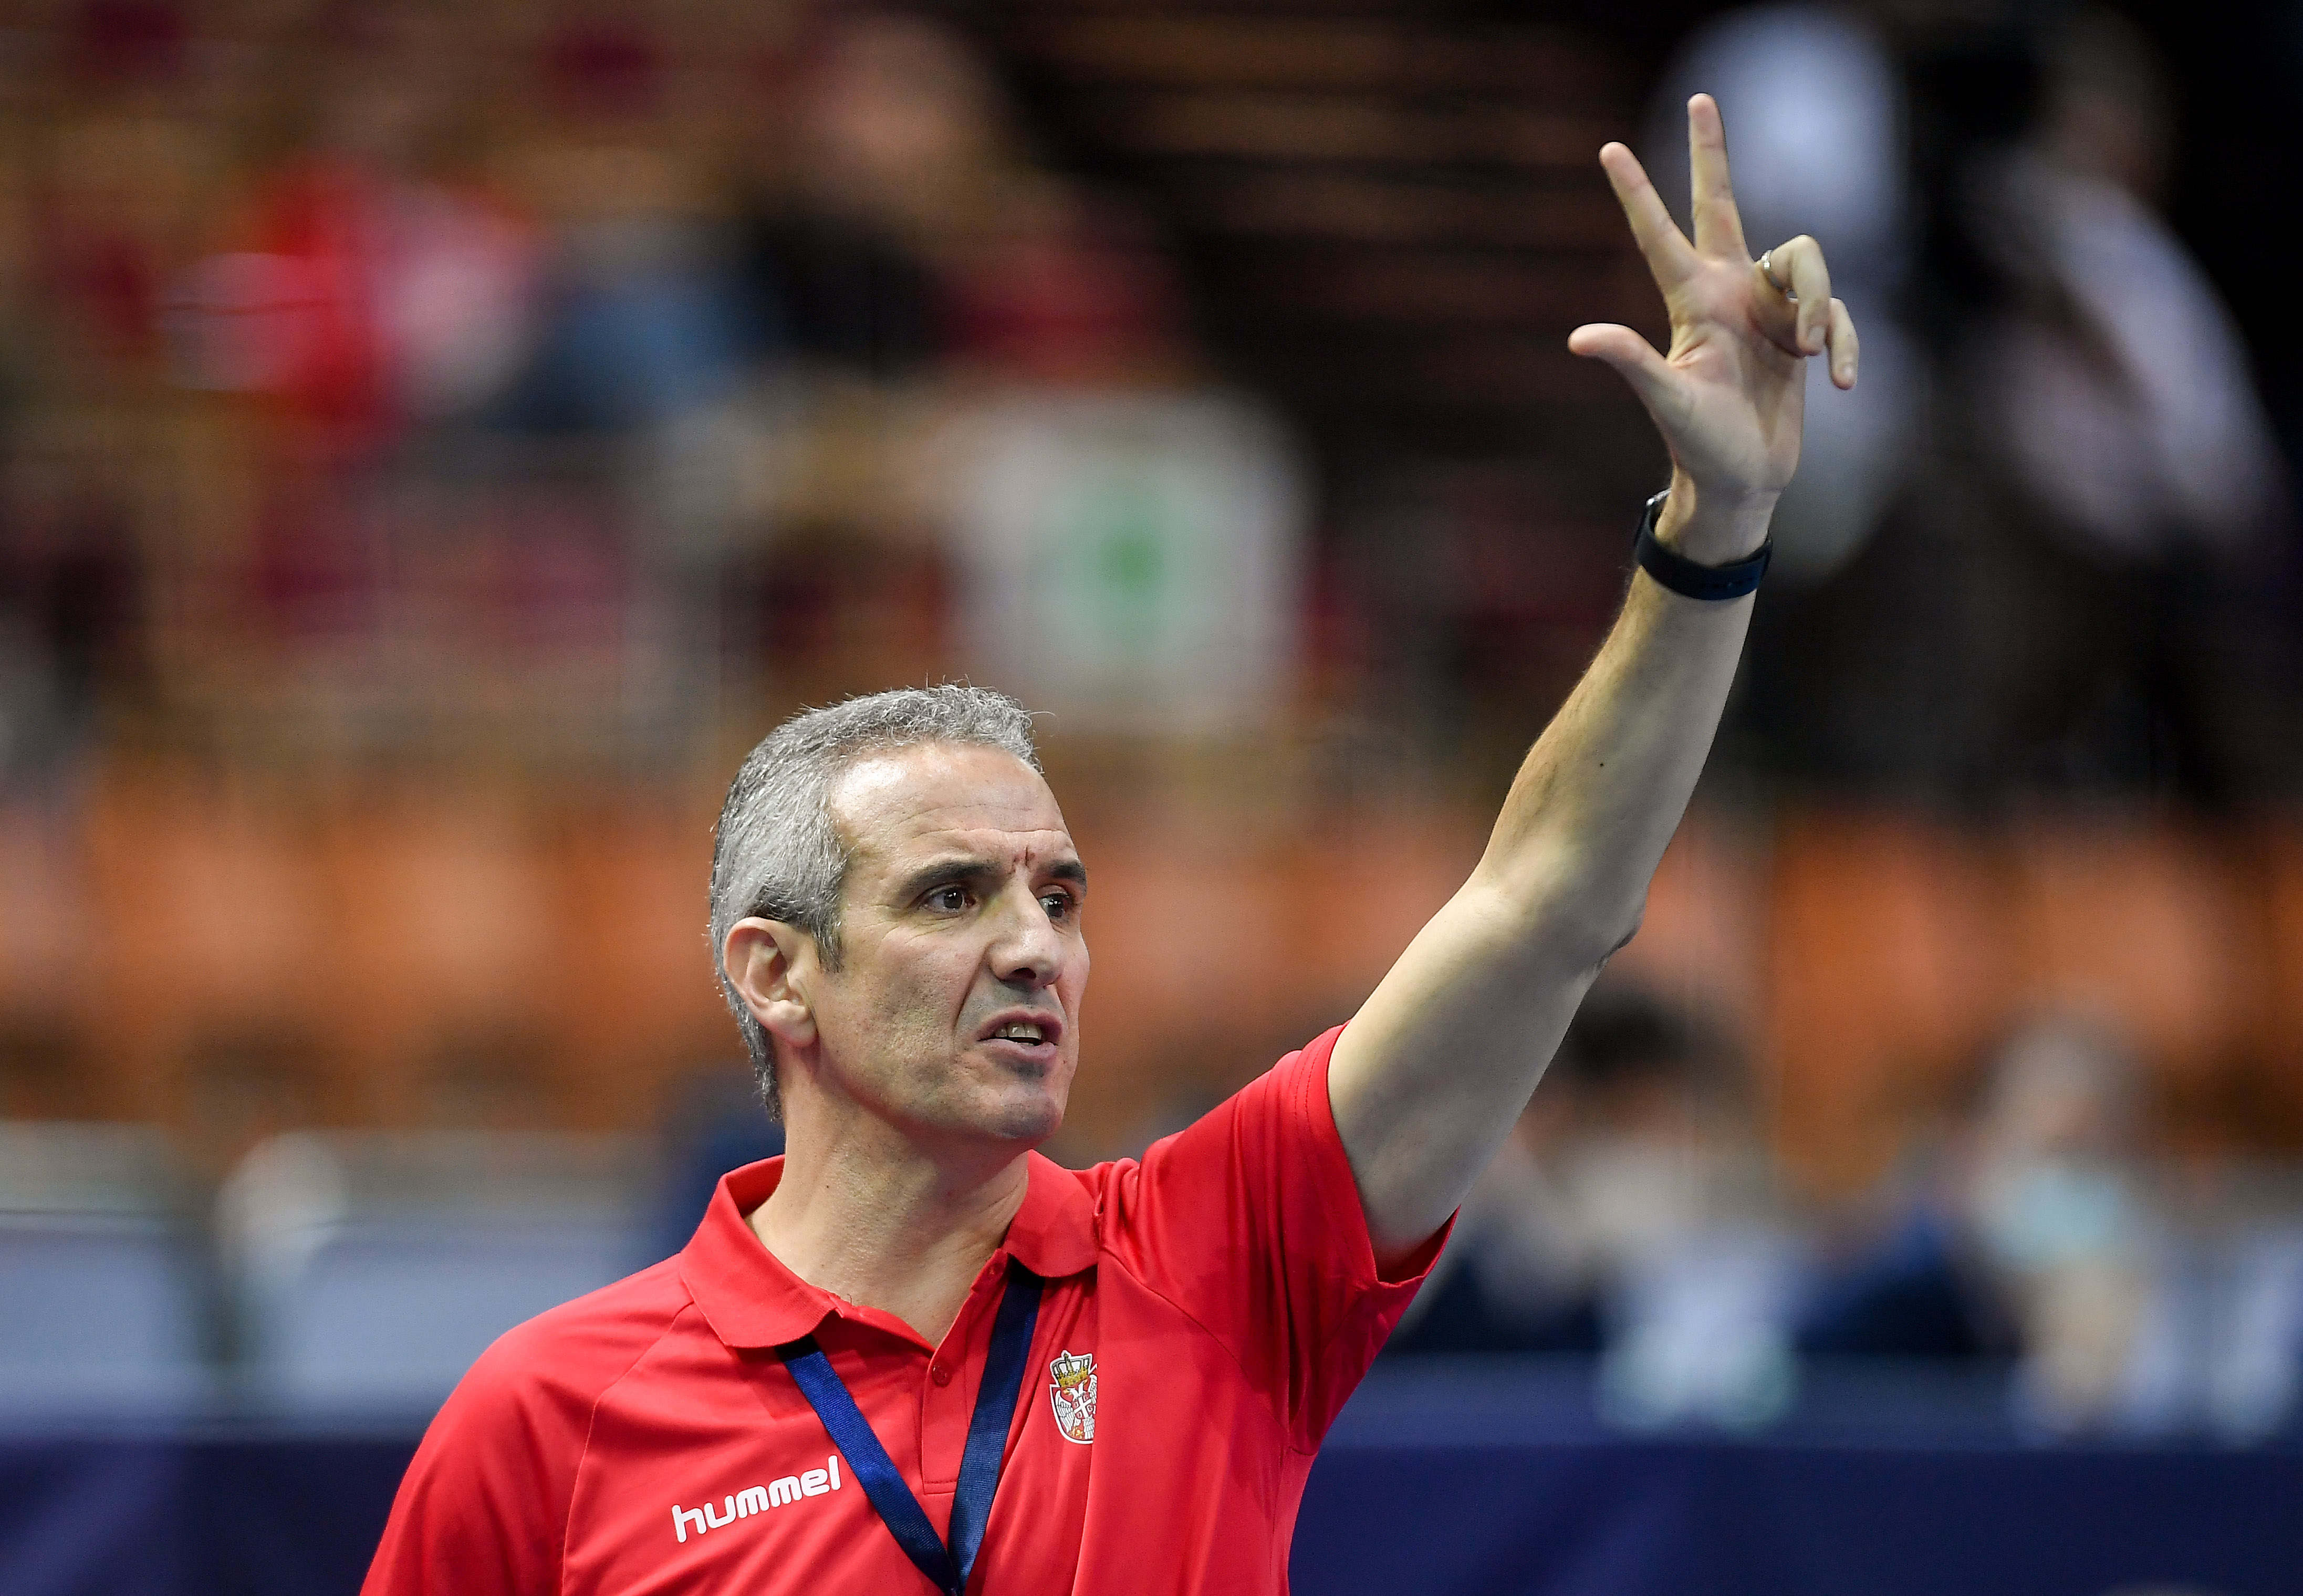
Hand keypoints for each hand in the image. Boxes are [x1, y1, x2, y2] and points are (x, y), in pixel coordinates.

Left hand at [1568, 94, 1858, 560]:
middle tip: (1701, 100)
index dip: (1637, 192)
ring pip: (1806, 256)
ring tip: (1805, 354)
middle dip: (1712, 155)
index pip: (1660, 234)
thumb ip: (1631, 362)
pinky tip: (1838, 383)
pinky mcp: (1804, 330)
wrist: (1743, 480)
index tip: (1608, 149)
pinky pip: (1836, 312)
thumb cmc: (1700, 444)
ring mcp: (1768, 307)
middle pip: (1723, 205)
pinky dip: (1842, 343)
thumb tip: (1579, 338)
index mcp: (1693, 301)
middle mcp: (1729, 291)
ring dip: (1817, 303)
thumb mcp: (1668, 401)